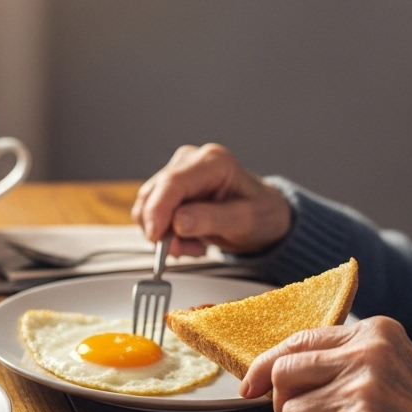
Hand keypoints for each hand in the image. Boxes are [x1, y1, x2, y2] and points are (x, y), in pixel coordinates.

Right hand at [131, 143, 292, 256]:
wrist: (263, 215)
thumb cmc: (261, 213)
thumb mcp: (245, 221)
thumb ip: (212, 220)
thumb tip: (178, 222)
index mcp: (214, 162)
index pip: (173, 182)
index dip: (158, 209)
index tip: (156, 236)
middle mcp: (191, 162)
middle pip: (155, 193)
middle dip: (163, 228)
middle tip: (184, 250)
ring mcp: (178, 174)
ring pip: (148, 205)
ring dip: (165, 234)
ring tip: (195, 244)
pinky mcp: (169, 189)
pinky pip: (152, 213)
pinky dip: (166, 234)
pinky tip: (189, 238)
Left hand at [239, 317, 411, 411]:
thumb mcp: (392, 362)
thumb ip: (344, 357)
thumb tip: (277, 368)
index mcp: (373, 332)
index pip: (298, 340)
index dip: (264, 365)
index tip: (249, 386)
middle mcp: (366, 356)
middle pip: (284, 376)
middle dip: (288, 405)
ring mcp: (362, 392)